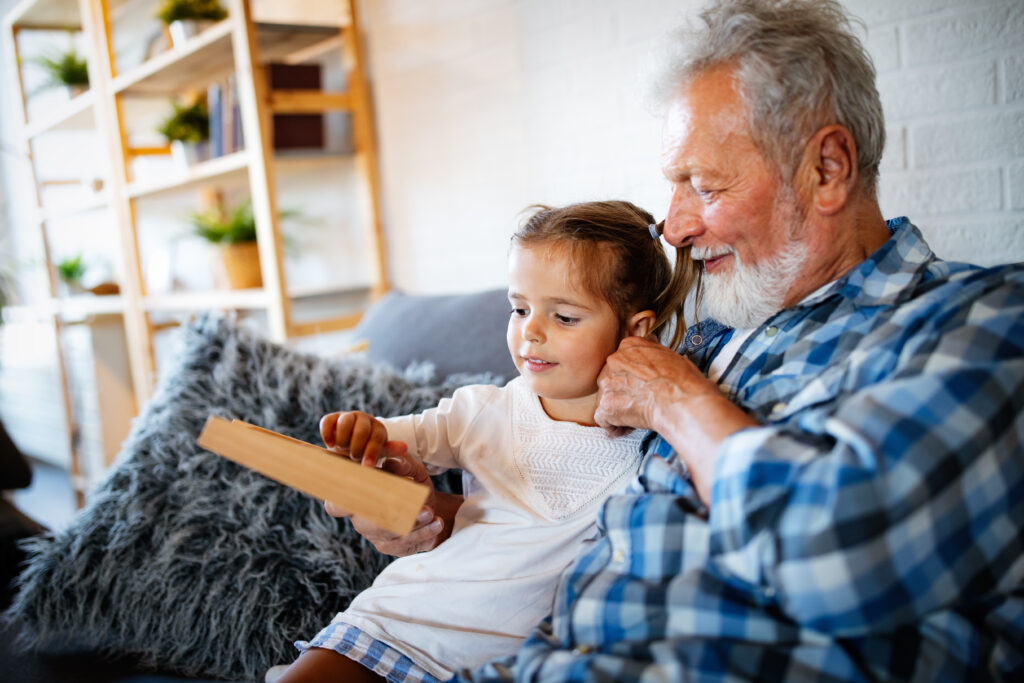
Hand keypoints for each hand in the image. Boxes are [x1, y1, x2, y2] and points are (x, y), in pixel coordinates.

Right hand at [320, 411, 387, 466]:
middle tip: (354, 457)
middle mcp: (364, 419)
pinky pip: (327, 421)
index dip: (371, 452)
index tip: (367, 466)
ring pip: (344, 423)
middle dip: (356, 448)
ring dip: (343, 441)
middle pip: (361, 430)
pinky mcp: (332, 418)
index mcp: (378, 428)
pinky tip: (330, 445)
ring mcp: (347, 417)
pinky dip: (327, 434)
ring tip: (342, 449)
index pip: (377, 437)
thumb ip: (390, 451)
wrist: (346, 451)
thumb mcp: (379, 453)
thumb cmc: (365, 453)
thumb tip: (404, 448)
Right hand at [323, 444, 460, 555]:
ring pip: (391, 534)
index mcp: (357, 497)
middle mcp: (361, 519)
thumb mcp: (410, 470)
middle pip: (369, 522)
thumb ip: (403, 464)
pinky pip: (405, 544)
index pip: (336, 506)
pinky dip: (424, 533)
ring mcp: (375, 536)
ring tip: (430, 513)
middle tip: (417, 506)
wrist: (428, 505)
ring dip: (413, 525)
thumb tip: (395, 462)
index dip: (338, 504)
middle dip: (393, 514)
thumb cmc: (411, 483)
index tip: (355, 495)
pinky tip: (436, 523)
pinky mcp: (391, 547)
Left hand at [595, 336, 711, 434]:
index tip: (641, 388)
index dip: (631, 379)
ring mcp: (608, 383)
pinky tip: (627, 427)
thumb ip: (651, 357)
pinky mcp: (606, 405)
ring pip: (606, 398)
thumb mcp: (669, 356)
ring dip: (617, 409)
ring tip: (636, 417)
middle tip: (639, 404)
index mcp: (629, 346)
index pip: (621, 363)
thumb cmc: (682, 381)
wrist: (680, 401)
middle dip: (622, 394)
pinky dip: (613, 426)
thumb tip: (650, 364)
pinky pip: (602, 419)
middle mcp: (614, 361)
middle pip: (611, 380)